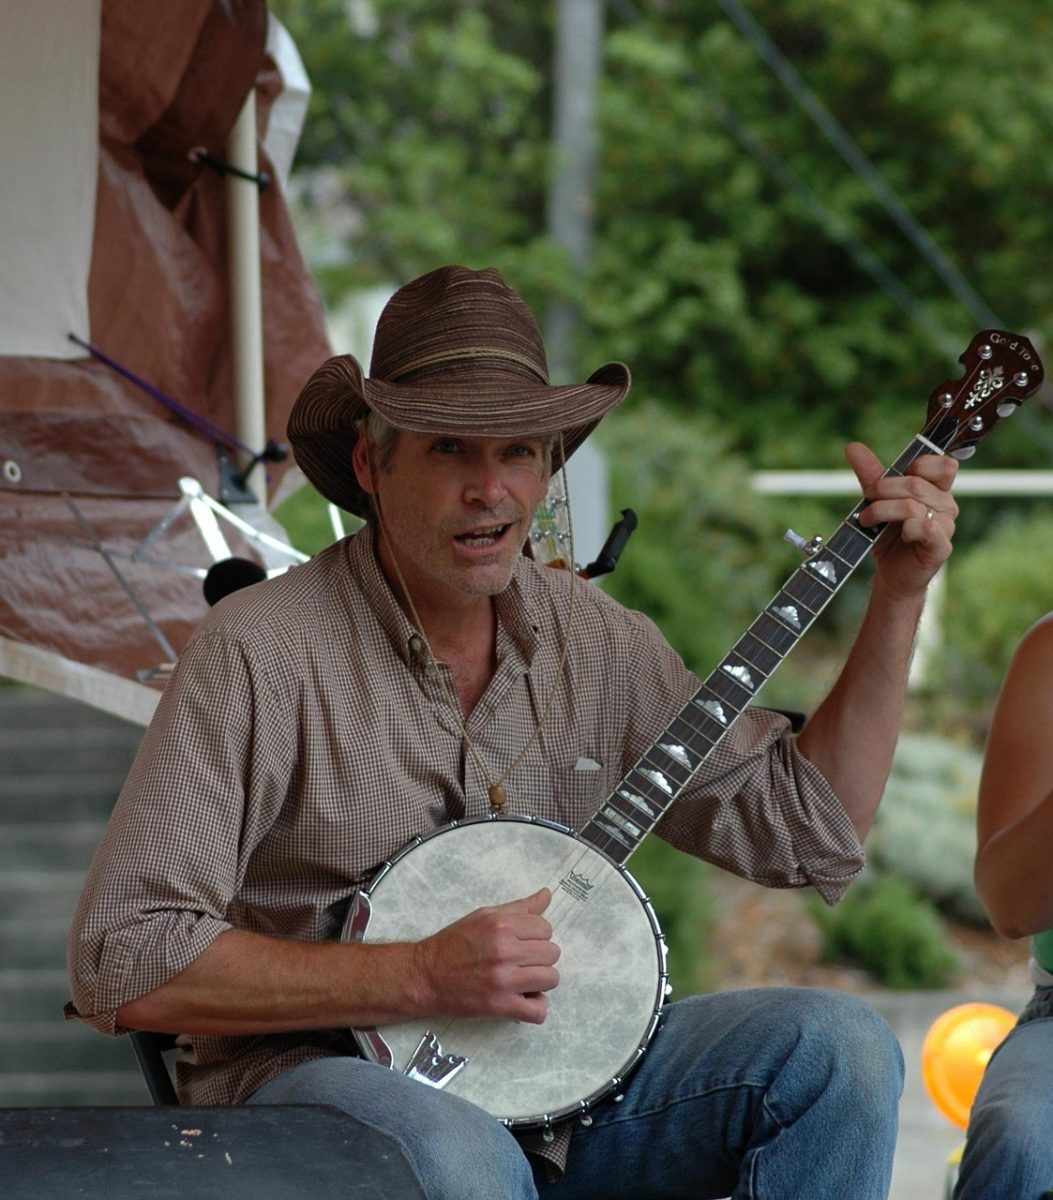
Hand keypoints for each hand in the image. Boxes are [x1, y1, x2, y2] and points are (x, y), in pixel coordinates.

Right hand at [412, 888, 560, 1024]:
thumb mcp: (484, 916)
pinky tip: (523, 1000)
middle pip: (552, 953)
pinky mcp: (501, 1006)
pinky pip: (538, 1011)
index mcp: (501, 925)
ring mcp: (504, 980)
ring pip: (551, 979)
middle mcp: (505, 950)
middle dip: (540, 957)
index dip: (537, 936)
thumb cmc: (453, 944)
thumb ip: (519, 907)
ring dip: (541, 981)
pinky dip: (536, 1008)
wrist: (425, 976)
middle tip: (522, 962)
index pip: (545, 927)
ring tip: (524, 980)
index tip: (524, 942)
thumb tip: (547, 894)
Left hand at [845, 442, 958, 596]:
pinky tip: (900, 534)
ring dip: (883, 511)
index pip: (943, 465)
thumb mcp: (877, 501)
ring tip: (868, 521)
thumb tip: (853, 447)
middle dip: (883, 490)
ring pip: (913, 506)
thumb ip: (871, 474)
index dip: (917, 465)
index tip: (890, 477)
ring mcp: (946, 526)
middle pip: (916, 485)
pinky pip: (926, 528)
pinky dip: (907, 528)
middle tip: (867, 500)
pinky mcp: (940, 547)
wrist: (891, 573)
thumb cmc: (888, 536)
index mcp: (937, 490)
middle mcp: (946, 505)